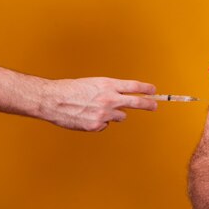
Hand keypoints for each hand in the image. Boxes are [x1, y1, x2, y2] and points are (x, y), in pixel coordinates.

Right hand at [40, 77, 157, 130]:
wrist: (53, 100)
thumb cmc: (72, 89)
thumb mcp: (94, 84)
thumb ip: (110, 90)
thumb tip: (123, 100)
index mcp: (109, 85)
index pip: (134, 86)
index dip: (146, 89)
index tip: (153, 91)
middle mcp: (109, 99)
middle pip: (137, 102)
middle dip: (148, 104)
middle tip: (154, 106)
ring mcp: (104, 113)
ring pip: (120, 116)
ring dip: (114, 114)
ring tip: (97, 109)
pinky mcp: (96, 125)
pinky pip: (105, 125)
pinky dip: (99, 122)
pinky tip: (87, 117)